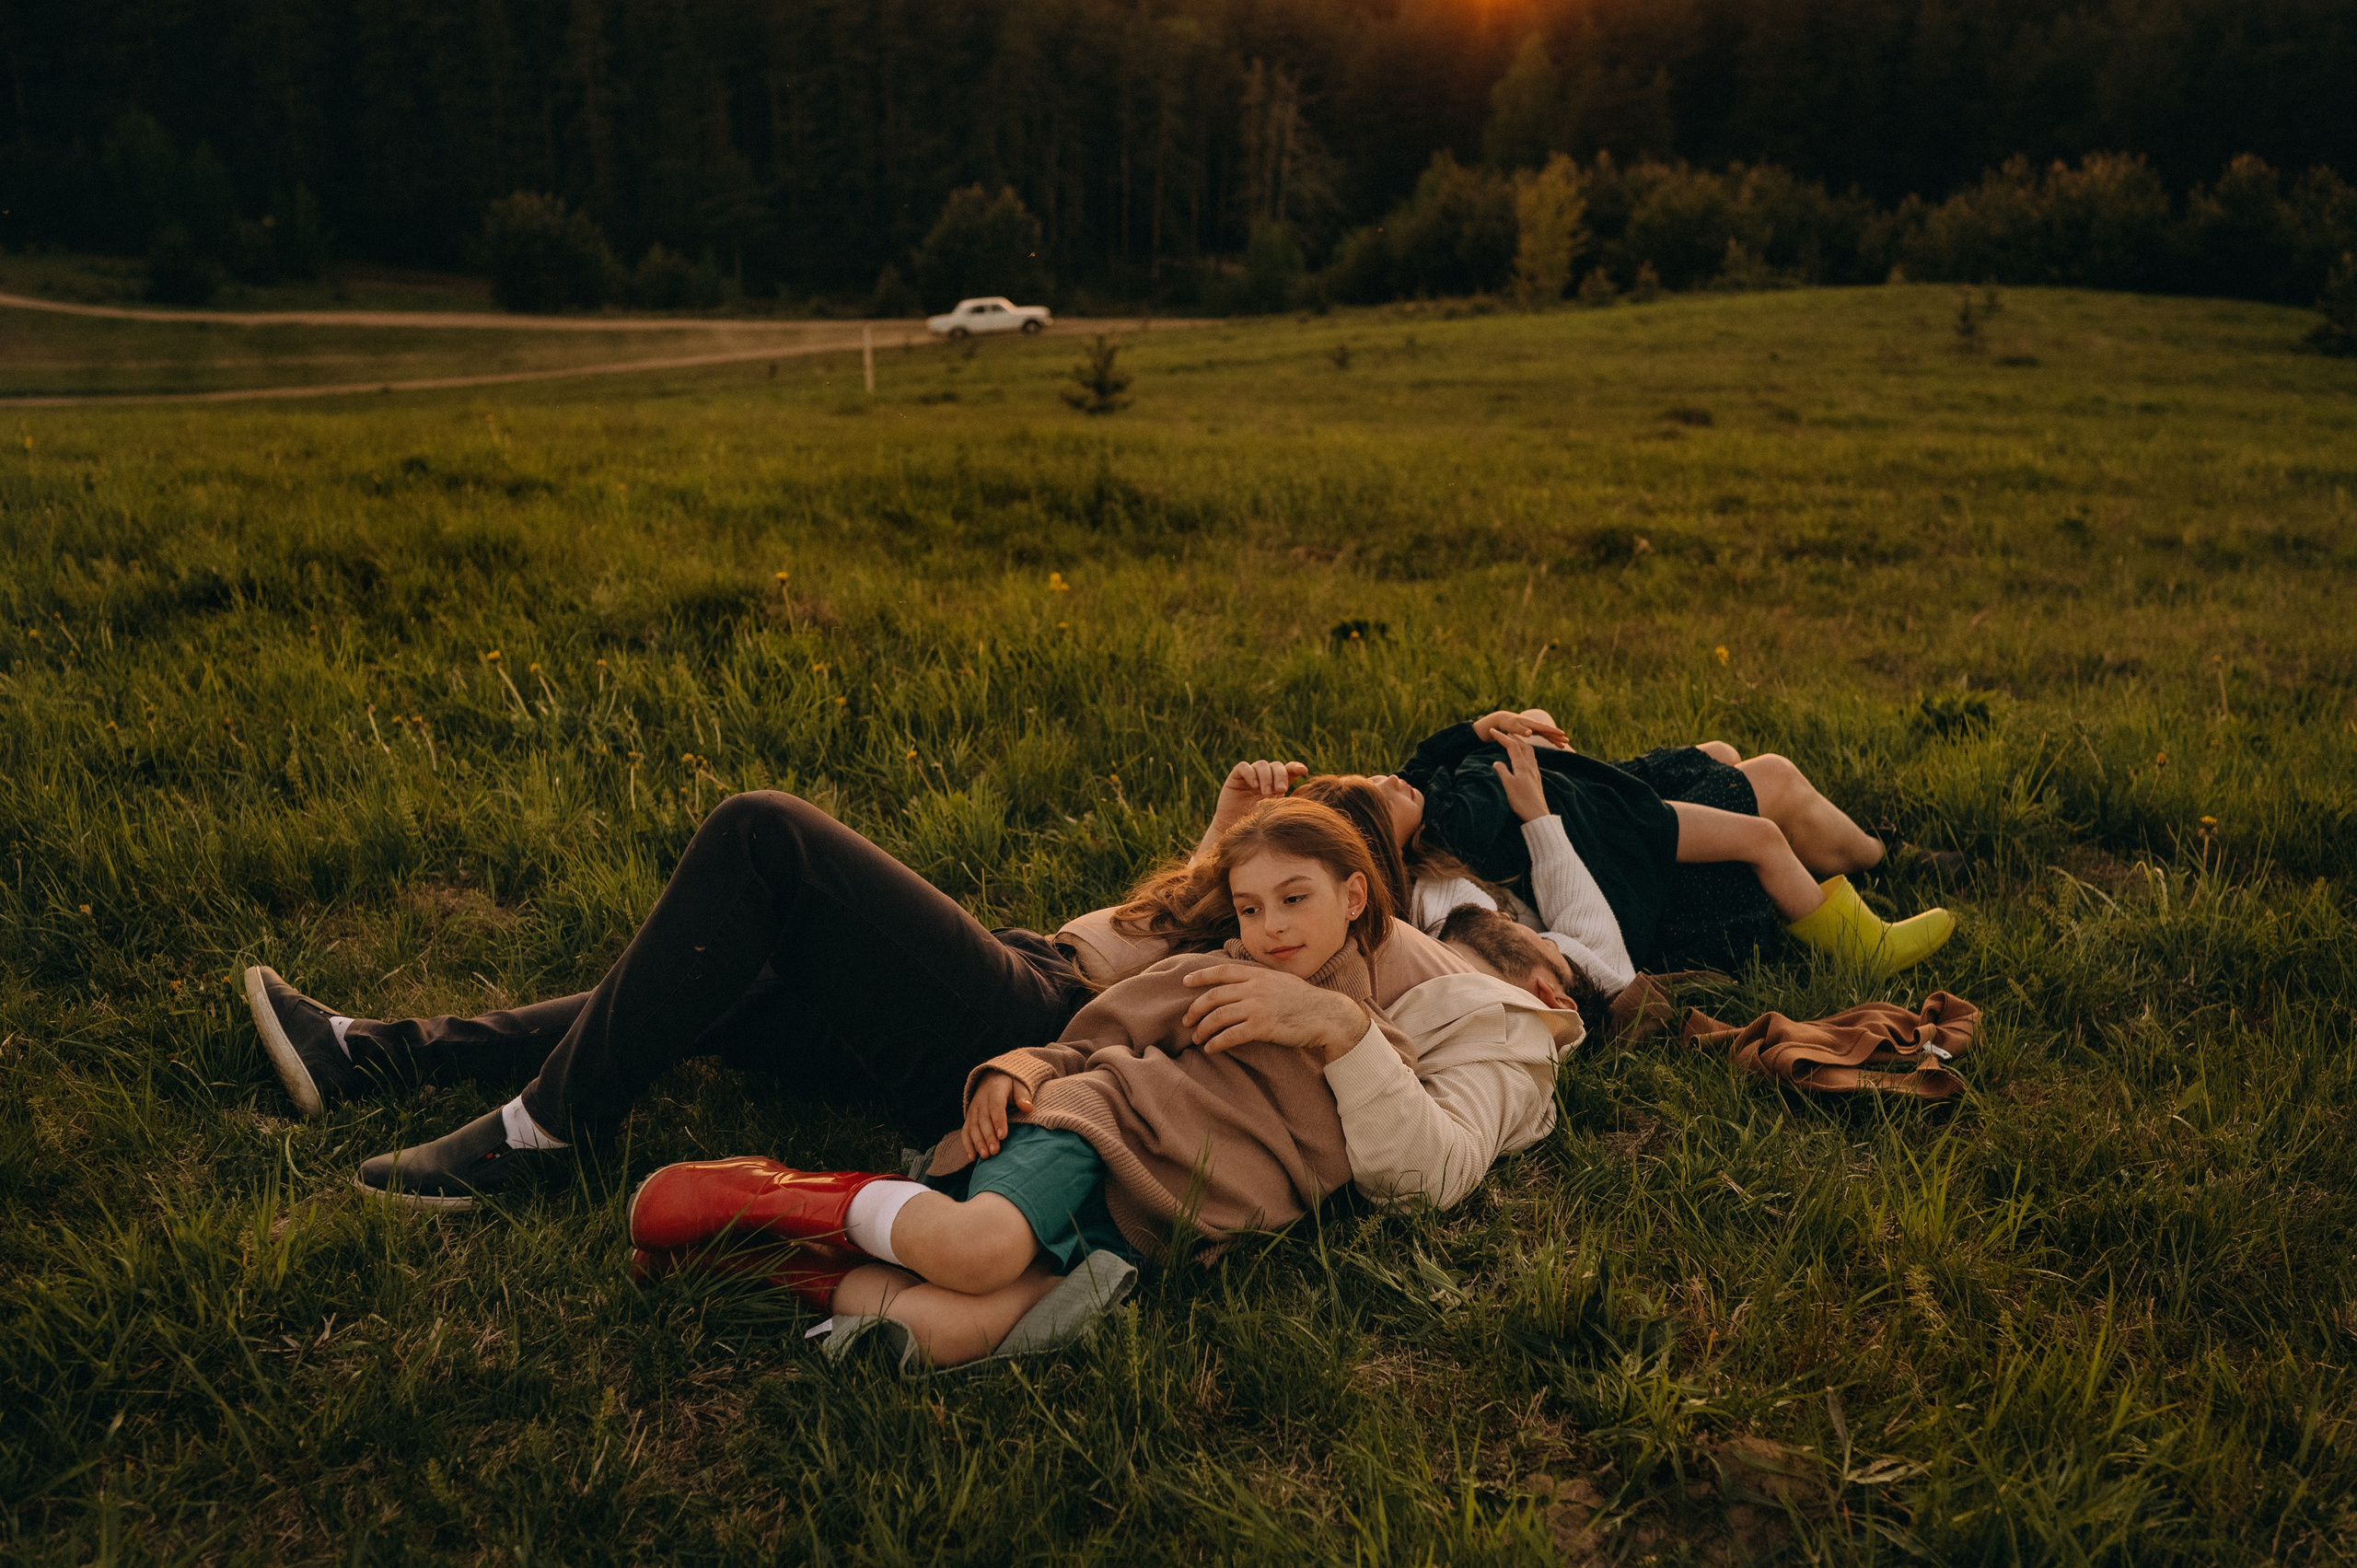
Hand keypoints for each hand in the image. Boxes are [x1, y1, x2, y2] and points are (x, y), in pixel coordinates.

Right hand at [962, 1070, 1031, 1161]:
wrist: (992, 1078)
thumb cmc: (1010, 1084)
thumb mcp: (1019, 1084)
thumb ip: (1023, 1096)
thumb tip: (1028, 1108)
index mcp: (994, 1091)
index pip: (996, 1107)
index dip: (998, 1121)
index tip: (1003, 1136)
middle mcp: (981, 1101)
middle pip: (983, 1120)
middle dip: (988, 1137)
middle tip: (995, 1151)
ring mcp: (973, 1110)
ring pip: (973, 1127)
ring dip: (978, 1142)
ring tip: (985, 1156)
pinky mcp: (969, 1118)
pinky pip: (965, 1131)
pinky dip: (967, 1145)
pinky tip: (972, 1158)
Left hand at [1181, 963, 1368, 1061]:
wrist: (1326, 1015)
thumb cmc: (1306, 1001)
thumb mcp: (1281, 981)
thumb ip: (1261, 981)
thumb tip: (1242, 985)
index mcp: (1258, 974)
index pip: (1222, 971)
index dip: (1201, 976)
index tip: (1185, 982)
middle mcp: (1255, 988)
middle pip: (1214, 996)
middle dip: (1196, 1009)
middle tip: (1186, 1020)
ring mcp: (1257, 1007)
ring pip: (1218, 1017)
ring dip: (1203, 1028)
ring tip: (1196, 1038)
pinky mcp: (1261, 1027)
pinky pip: (1231, 1035)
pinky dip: (1217, 1042)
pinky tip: (1211, 1048)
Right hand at [1196, 759, 1306, 858]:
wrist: (1235, 830)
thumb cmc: (1258, 824)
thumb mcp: (1278, 812)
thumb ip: (1292, 800)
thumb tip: (1308, 788)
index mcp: (1277, 783)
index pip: (1289, 770)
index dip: (1296, 767)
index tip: (1303, 771)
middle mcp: (1265, 777)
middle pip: (1276, 766)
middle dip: (1280, 776)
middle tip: (1281, 790)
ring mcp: (1251, 776)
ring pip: (1262, 765)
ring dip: (1266, 777)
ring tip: (1266, 794)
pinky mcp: (1236, 777)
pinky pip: (1244, 767)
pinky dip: (1250, 773)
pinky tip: (1254, 785)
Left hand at [1472, 710, 1569, 747]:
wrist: (1502, 720)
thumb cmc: (1506, 724)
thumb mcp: (1512, 727)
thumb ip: (1521, 730)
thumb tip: (1530, 733)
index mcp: (1530, 724)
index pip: (1544, 728)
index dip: (1553, 731)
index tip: (1562, 734)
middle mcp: (1534, 725)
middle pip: (1548, 731)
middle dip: (1557, 736)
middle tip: (1567, 741)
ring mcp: (1534, 728)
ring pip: (1547, 734)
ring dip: (1555, 739)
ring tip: (1564, 745)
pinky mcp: (1533, 731)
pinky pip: (1544, 736)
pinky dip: (1550, 739)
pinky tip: (1556, 744)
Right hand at [1492, 733, 1552, 823]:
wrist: (1537, 814)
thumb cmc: (1521, 801)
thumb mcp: (1508, 785)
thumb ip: (1502, 771)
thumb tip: (1497, 762)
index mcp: (1522, 766)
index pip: (1512, 746)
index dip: (1502, 737)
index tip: (1492, 731)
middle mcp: (1531, 766)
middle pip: (1523, 745)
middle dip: (1513, 737)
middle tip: (1504, 733)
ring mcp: (1535, 772)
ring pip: (1530, 751)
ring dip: (1521, 744)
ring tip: (1514, 741)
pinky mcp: (1537, 779)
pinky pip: (1532, 759)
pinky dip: (1526, 753)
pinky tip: (1524, 758)